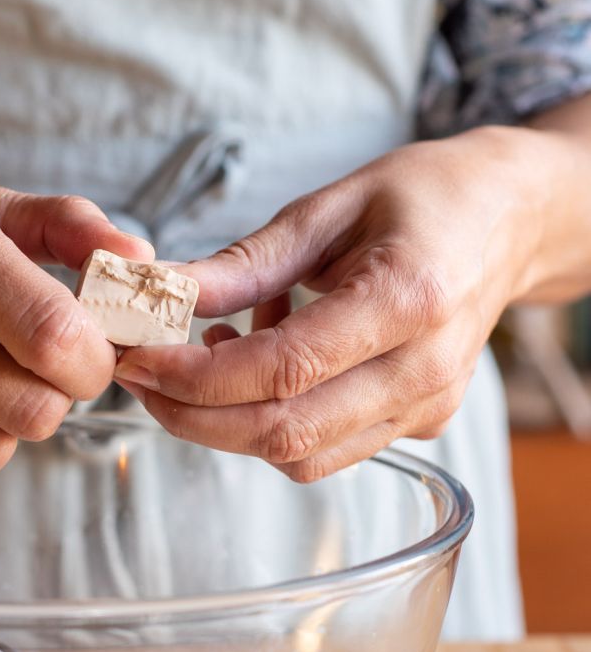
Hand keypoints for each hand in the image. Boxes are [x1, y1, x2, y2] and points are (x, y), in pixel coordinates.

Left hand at [115, 128, 544, 480]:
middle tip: (142, 378)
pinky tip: (257, 367)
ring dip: (227, 424)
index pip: (283, 370)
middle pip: (286, 433)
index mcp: (409, 298)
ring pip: (301, 456)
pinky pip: (326, 449)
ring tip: (200, 361)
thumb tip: (163, 294)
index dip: (197, 378)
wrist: (512, 221)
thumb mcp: (329, 206)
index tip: (139, 359)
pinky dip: (271, 421)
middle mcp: (424, 369)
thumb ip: (245, 261)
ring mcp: (426, 407)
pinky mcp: (419, 424)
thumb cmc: (427, 196)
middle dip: (194, 417)